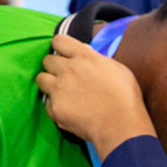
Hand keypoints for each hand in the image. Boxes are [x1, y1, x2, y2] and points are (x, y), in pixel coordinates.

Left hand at [36, 35, 152, 158]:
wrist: (121, 126)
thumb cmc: (126, 98)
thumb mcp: (117, 69)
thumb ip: (97, 58)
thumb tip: (84, 51)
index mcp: (84, 56)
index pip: (59, 41)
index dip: (61, 48)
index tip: (65, 55)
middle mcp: (68, 69)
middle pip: (47, 60)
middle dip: (54, 67)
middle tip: (65, 77)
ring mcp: (59, 89)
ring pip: (41, 79)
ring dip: (49, 84)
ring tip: (62, 93)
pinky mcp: (55, 107)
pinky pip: (47, 103)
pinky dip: (56, 107)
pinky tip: (69, 111)